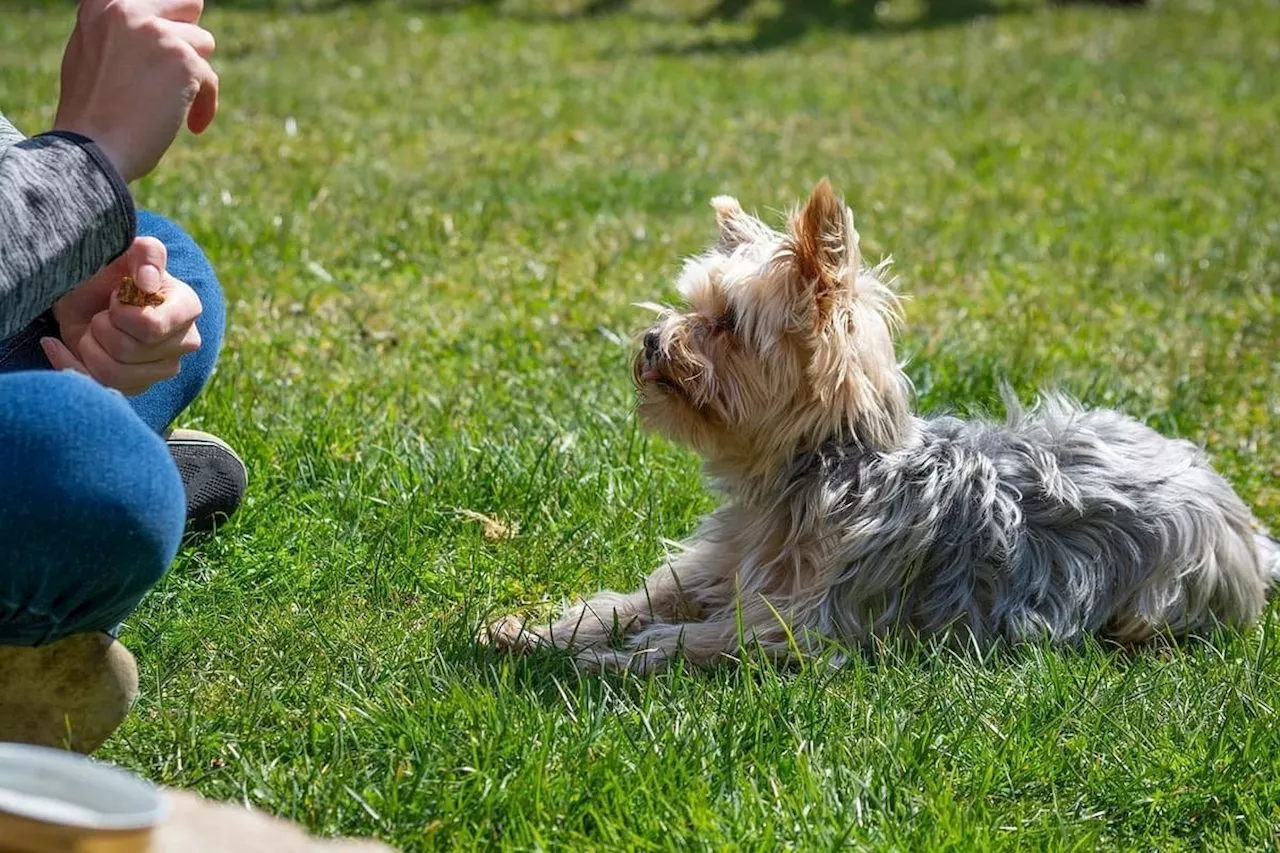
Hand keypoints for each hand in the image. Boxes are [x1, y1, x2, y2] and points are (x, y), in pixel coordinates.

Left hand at [43, 237, 202, 395]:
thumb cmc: (111, 270)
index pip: (152, 328)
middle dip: (101, 328)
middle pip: (129, 351)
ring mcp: (162, 369)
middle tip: (101, 313)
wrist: (87, 293)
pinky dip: (70, 364)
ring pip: (115, 373)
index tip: (116, 297)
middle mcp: (183, 343)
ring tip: (91, 329)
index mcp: (187, 309)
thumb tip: (148, 282)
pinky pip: (100, 387)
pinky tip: (60, 345)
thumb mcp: (127, 250)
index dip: (122, 314)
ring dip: (89, 347)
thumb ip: (146, 253)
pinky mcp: (137, 386)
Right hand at [52, 0, 217, 181]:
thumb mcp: (93, 52)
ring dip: (195, 76)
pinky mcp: (183, 60)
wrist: (92, 148)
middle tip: (181, 69)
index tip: (173, 49)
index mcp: (103, 3)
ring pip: (204, 43)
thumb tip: (161, 26)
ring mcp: (157, 33)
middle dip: (189, 37)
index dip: (172, 20)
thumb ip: (124, 32)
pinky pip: (210, 78)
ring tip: (171, 105)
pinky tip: (191, 125)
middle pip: (189, 4)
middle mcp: (127, 8)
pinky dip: (205, 104)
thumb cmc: (92, 112)